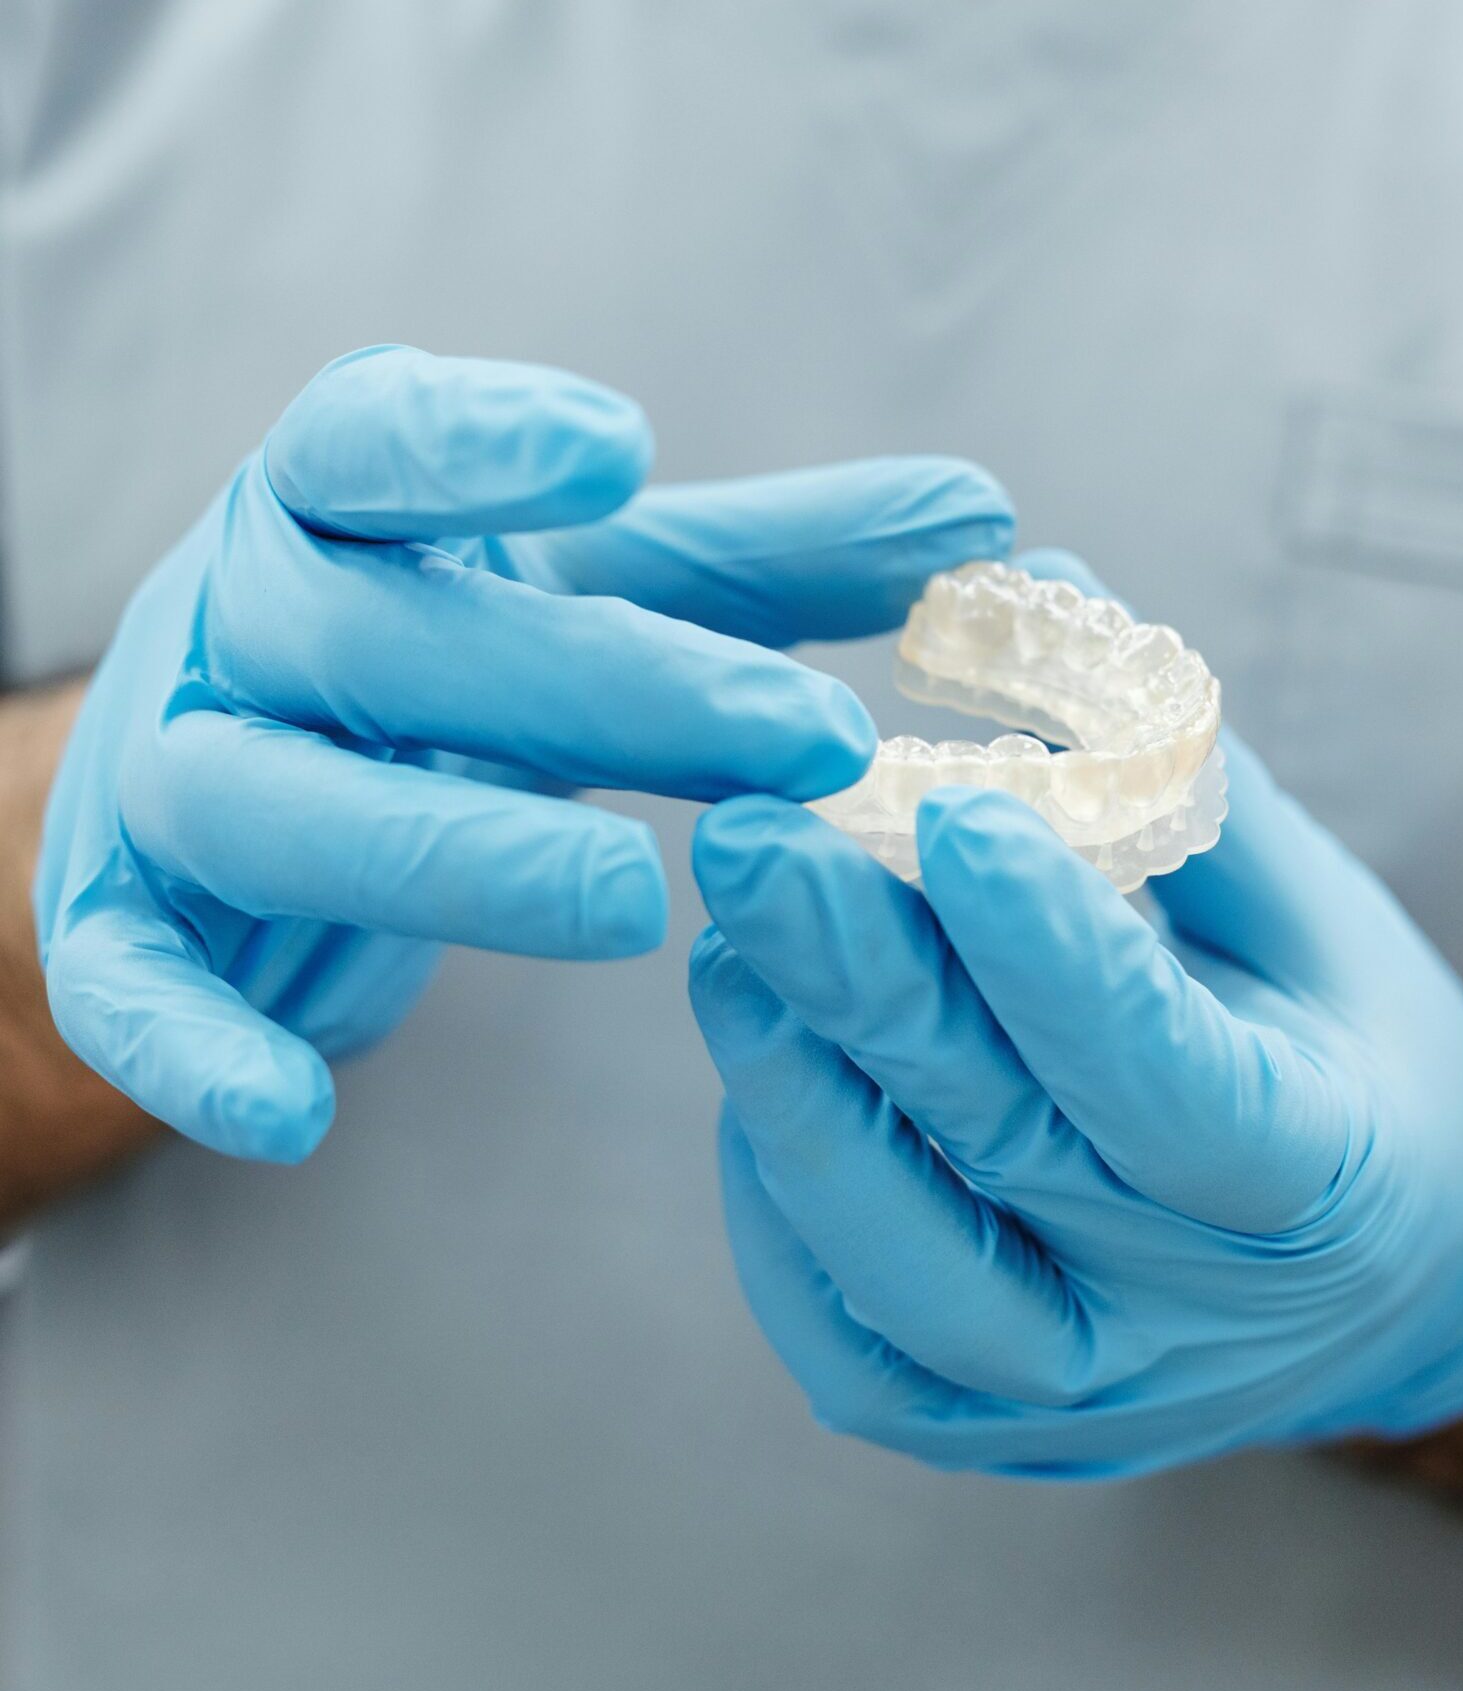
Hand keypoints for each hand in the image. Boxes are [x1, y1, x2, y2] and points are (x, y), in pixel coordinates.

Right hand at [35, 345, 1010, 1163]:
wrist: (243, 776)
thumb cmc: (453, 670)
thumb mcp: (600, 600)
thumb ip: (773, 567)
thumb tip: (982, 528)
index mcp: (344, 519)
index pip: (373, 445)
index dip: (475, 443)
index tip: (623, 454)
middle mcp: (242, 627)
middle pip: (382, 639)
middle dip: (588, 684)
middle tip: (803, 736)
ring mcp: (170, 774)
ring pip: (270, 804)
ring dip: (444, 852)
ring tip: (631, 902)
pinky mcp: (121, 922)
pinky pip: (122, 982)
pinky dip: (192, 1048)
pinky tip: (296, 1116)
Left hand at [687, 557, 1462, 1473]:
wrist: (1383, 1281)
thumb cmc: (1352, 1058)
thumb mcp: (1310, 914)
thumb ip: (1172, 777)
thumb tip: (1038, 594)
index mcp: (1322, 1184)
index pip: (1169, 1080)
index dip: (1057, 952)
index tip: (951, 807)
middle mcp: (1193, 1323)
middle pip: (1002, 1152)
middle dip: (863, 983)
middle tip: (751, 838)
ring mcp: (1077, 1397)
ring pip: (897, 1267)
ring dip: (796, 1093)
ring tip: (729, 945)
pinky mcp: (979, 1423)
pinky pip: (841, 1330)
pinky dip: (781, 1194)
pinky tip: (762, 1061)